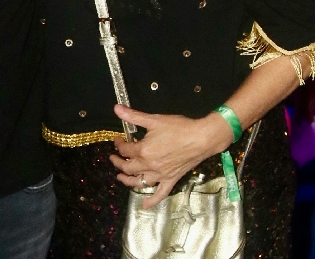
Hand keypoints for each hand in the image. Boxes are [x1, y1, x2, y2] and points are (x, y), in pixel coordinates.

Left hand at [109, 105, 230, 207]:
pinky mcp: (171, 180)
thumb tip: (116, 108)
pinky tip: (145, 205)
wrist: (201, 138)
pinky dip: (152, 200)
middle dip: (118, 163)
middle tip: (114, 158)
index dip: (119, 144)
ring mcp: (160, 175)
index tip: (118, 139)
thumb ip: (133, 116)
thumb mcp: (154, 120)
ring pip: (140, 182)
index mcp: (144, 151)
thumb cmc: (178, 128)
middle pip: (129, 168)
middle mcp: (150, 166)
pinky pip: (160, 194)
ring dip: (128, 181)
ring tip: (120, 178)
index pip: (125, 150)